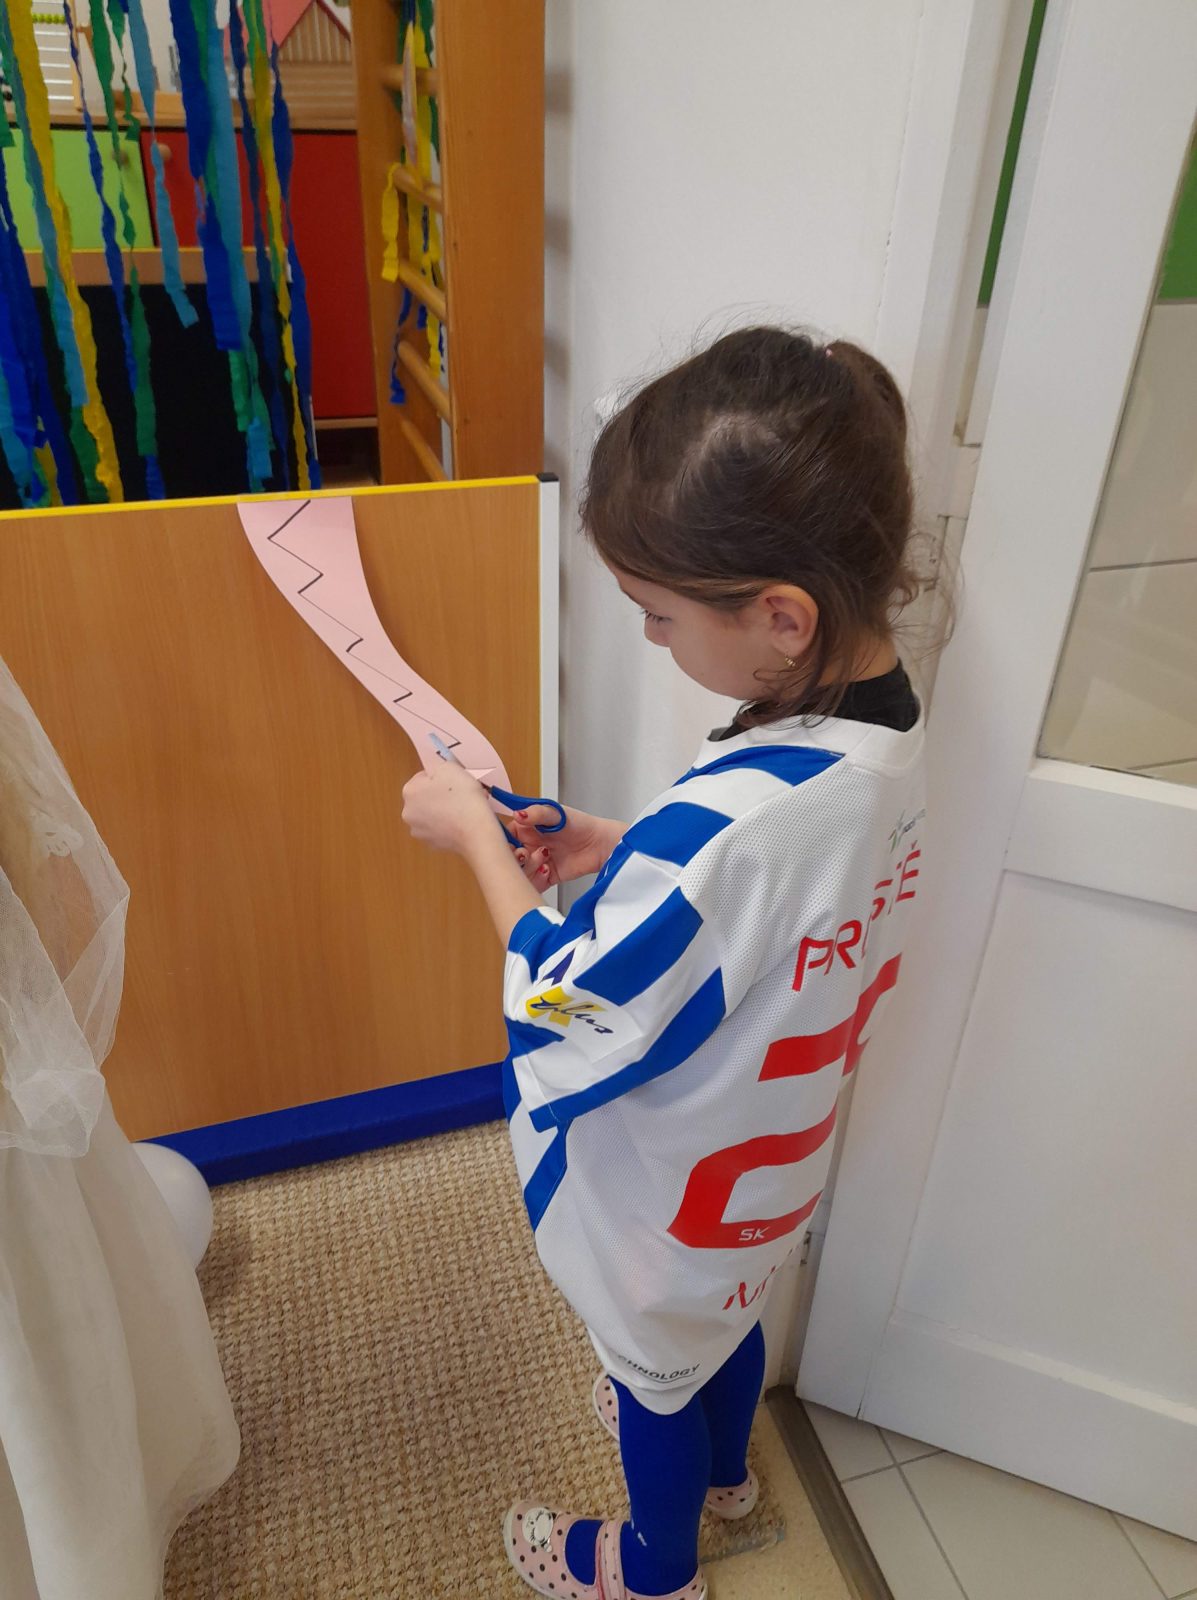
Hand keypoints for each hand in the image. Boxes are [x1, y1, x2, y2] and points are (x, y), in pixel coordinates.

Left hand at [401, 761, 495, 853]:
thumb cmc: (462, 796)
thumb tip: (434, 774)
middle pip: (425, 798)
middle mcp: (408, 812)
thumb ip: (437, 768)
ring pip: (432, 815)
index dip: (440, 777)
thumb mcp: (449, 767)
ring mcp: (419, 831)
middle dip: (441, 795)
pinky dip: (448, 826)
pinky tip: (462, 823)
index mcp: (409, 791)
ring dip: (444, 811)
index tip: (454, 781)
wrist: (475, 830)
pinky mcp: (431, 844)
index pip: (423, 778)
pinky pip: (439, 830)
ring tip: (464, 809)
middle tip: (460, 794)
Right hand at [506, 805, 624, 887]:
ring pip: (519, 872)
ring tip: (544, 859)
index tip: (511, 845)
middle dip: (515, 858)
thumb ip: (536, 813)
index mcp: (526, 828)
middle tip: (525, 854)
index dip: (504, 843)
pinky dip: (537, 879)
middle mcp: (528, 845)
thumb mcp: (556, 813)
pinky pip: (532, 884)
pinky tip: (548, 869)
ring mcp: (536, 862)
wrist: (600, 845)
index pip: (504, 837)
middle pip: (509, 857)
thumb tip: (517, 814)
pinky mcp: (545, 876)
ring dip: (528, 868)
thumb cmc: (580, 824)